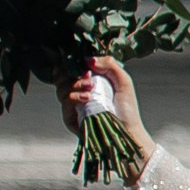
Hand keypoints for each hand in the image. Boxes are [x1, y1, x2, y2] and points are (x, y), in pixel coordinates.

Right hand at [55, 53, 151, 169]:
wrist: (127, 130)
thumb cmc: (126, 107)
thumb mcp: (122, 80)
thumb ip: (109, 64)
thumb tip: (88, 59)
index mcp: (88, 81)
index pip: (71, 67)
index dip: (73, 63)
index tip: (86, 66)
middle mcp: (78, 92)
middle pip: (62, 75)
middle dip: (74, 73)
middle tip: (89, 76)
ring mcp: (73, 105)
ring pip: (61, 87)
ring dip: (75, 84)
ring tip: (90, 88)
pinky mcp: (70, 117)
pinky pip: (65, 102)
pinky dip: (74, 97)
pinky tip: (87, 98)